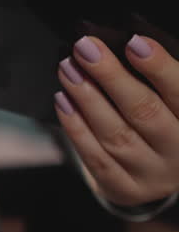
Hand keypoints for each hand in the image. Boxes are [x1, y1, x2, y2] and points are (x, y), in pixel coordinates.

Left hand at [55, 34, 178, 205]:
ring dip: (87, 98)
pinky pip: (96, 157)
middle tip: (85, 49)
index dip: (160, 68)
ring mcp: (153, 174)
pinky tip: (64, 101)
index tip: (133, 43)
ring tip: (68, 69)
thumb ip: (159, 78)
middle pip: (144, 112)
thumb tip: (129, 43)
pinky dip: (76, 127)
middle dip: (111, 77)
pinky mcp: (125, 188)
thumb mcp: (172, 101)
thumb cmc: (168, 122)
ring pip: (116, 134)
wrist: (162, 173)